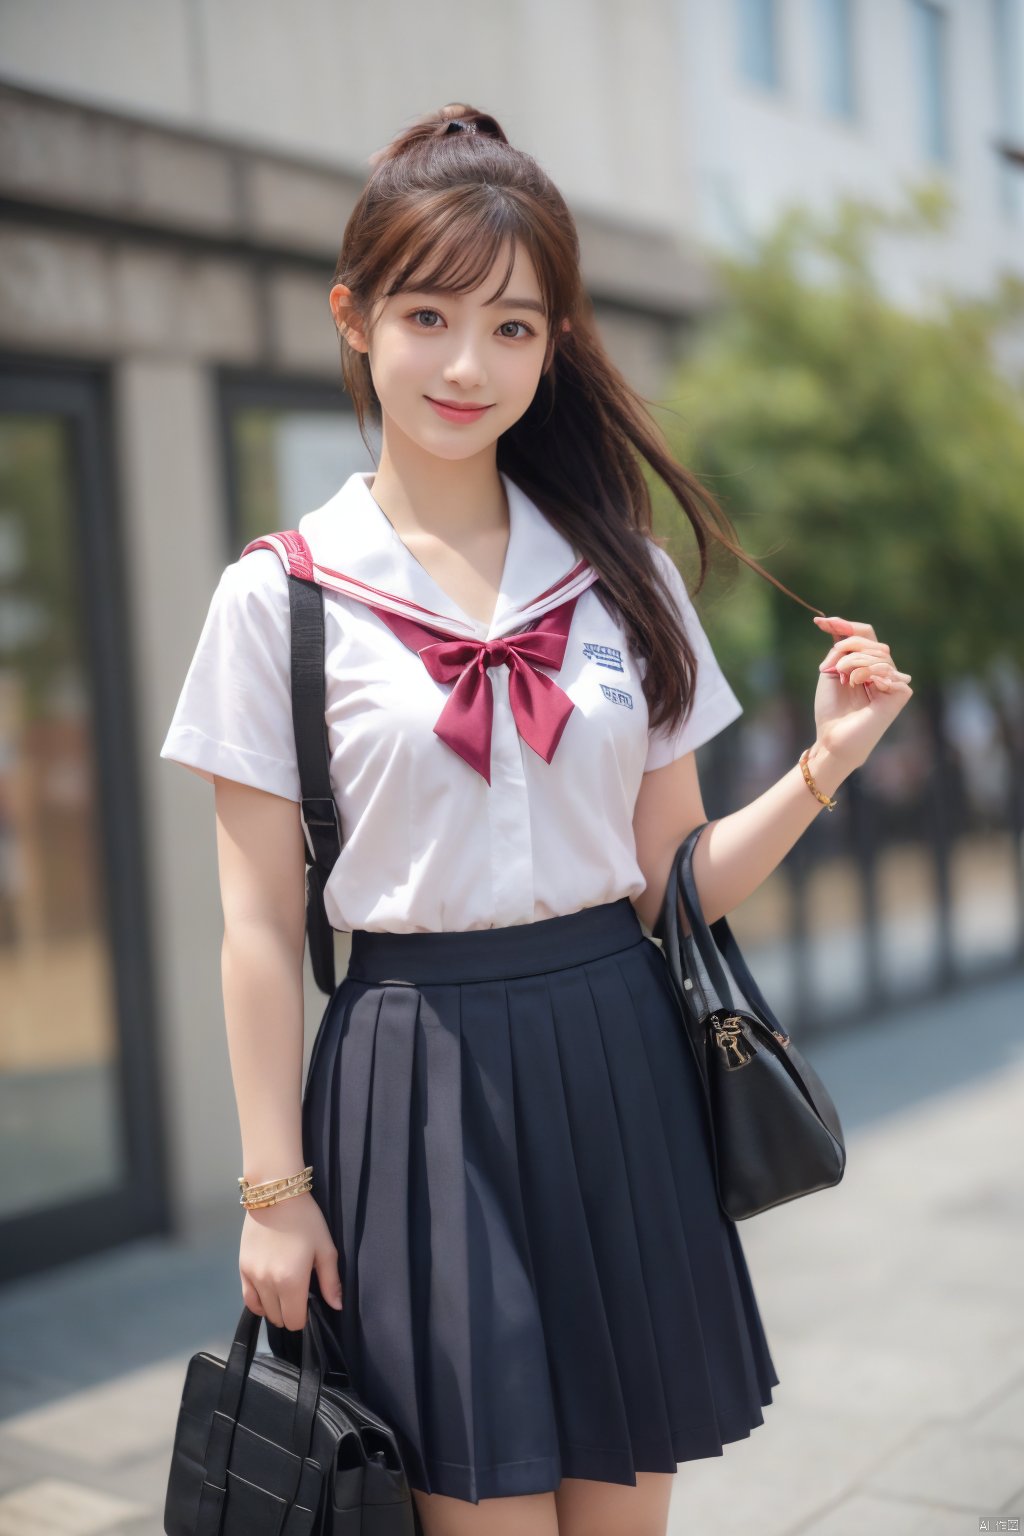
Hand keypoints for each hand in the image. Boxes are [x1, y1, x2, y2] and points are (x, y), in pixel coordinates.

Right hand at [239, 1192, 342, 1330]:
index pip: (295, 1321)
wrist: (275, 1196)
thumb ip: (331, 1281)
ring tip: (284, 1293)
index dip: (304, 1318)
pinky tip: (268, 1295)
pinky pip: (248, 1299)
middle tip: (298, 1296)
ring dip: (275, 1309)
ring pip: (263, 1311)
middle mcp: (269, 1284)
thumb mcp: (325, 1248)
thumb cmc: (306, 1221)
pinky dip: (258, 1303)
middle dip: (290, 1313)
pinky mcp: (242, 1269)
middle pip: (278, 1318)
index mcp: (291, 1281)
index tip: (309, 1305)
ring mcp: (253, 1277)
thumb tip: (337, 1306)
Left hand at [812, 614, 912, 768]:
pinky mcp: (900, 695)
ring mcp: (892, 683)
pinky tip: (858, 683)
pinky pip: (888, 672)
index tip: (820, 621)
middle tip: (834, 667)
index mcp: (866, 665)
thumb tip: (840, 630)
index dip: (846, 626)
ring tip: (844, 678)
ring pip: (880, 654)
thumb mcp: (830, 672)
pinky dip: (869, 672)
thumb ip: (839, 650)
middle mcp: (882, 672)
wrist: (833, 737)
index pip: (865, 636)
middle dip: (850, 646)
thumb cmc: (831, 710)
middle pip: (873, 642)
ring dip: (856, 661)